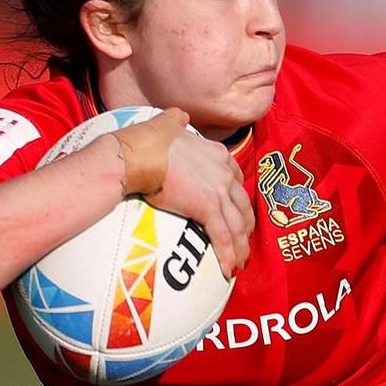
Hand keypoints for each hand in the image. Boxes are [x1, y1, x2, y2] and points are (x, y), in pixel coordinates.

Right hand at [122, 111, 255, 277]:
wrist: (139, 154)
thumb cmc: (147, 141)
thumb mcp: (168, 123)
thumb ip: (176, 122)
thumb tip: (177, 116)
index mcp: (218, 155)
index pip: (236, 182)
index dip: (239, 202)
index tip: (238, 214)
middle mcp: (224, 172)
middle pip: (242, 206)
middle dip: (246, 228)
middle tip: (243, 244)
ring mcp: (218, 191)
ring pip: (237, 225)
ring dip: (240, 247)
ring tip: (239, 263)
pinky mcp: (208, 207)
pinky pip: (223, 236)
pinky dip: (227, 254)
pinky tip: (228, 268)